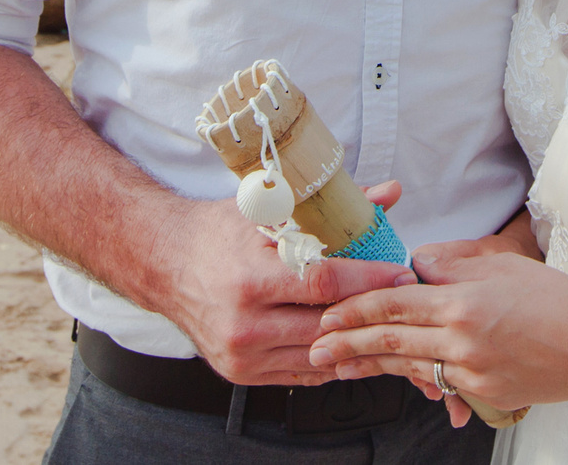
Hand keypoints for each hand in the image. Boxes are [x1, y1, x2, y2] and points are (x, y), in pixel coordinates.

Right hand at [153, 181, 413, 385]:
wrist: (165, 265)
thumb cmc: (217, 233)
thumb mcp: (269, 211)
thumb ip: (331, 208)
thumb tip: (388, 193)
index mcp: (250, 280)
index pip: (324, 284)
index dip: (369, 279)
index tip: (401, 272)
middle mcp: (244, 325)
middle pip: (327, 323)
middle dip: (370, 308)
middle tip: (402, 293)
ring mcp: (243, 356)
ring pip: (319, 354)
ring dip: (353, 335)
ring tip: (381, 314)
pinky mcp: (242, 374)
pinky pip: (301, 373)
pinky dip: (328, 354)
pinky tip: (346, 334)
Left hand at [310, 239, 567, 418]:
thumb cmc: (557, 301)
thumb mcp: (503, 265)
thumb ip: (453, 263)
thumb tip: (415, 265)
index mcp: (464, 301)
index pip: (395, 303)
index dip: (356, 307)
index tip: (329, 311)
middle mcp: (463, 339)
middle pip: (391, 339)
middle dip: (348, 342)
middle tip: (316, 347)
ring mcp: (472, 371)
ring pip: (409, 364)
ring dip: (370, 365)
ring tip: (340, 366)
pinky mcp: (483, 392)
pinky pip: (440, 382)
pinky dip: (413, 377)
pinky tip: (393, 376)